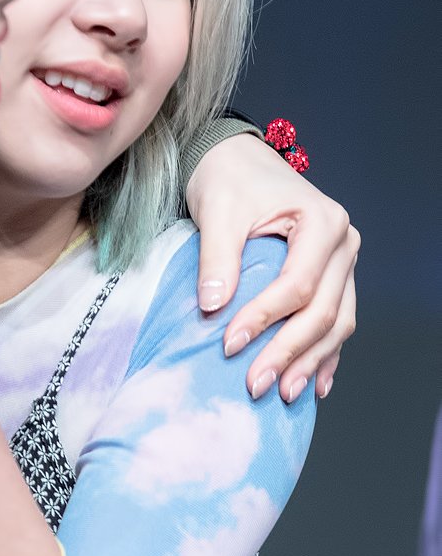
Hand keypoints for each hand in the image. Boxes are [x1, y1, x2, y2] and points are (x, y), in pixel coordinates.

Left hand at [185, 133, 358, 402]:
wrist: (238, 161)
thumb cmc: (229, 180)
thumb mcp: (218, 211)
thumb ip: (217, 258)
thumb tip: (212, 308)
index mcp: (321, 222)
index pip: (297, 285)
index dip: (264, 319)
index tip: (229, 345)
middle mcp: (342, 244)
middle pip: (323, 311)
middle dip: (288, 353)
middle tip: (255, 384)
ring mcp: (342, 264)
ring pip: (337, 322)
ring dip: (310, 362)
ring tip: (283, 394)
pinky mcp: (332, 278)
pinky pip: (336, 321)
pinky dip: (325, 354)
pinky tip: (314, 385)